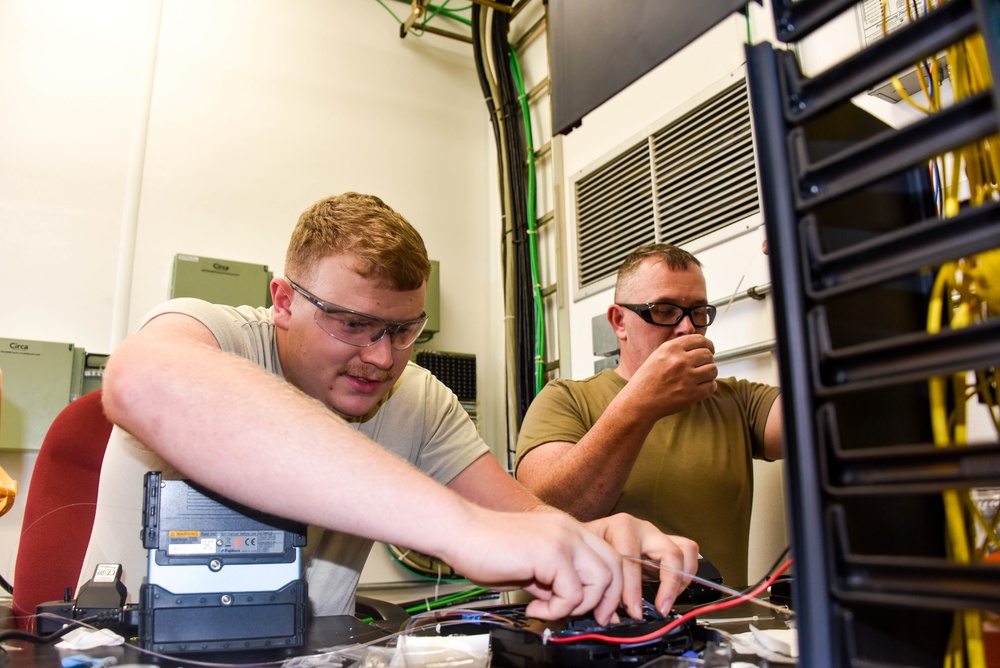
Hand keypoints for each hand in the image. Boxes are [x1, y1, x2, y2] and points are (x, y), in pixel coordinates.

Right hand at [445, 506, 624, 624]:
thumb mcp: (529, 566)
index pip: (609, 556)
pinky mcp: (551, 551)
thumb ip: (551, 580)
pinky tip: (535, 608)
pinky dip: (557, 609)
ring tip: (549, 610)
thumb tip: (565, 603)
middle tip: (591, 619)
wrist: (460, 532)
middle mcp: (570, 529)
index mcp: (566, 529)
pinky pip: (572, 592)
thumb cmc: (485, 547)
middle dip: (608, 600)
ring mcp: (563, 537)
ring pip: (601, 579)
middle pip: (615, 566)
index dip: (611, 588)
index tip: (600, 611)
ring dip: (580, 605)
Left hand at [583, 514, 698, 617]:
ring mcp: (658, 534)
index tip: (634, 612)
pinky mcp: (667, 543)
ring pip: (686, 550)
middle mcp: (644, 528)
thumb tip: (613, 617)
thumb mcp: (589, 561)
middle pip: (669, 552)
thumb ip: (600, 588)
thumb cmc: (588, 546)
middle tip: (661, 608)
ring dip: (681, 579)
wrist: (587, 535)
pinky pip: (689, 554)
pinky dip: (685, 574)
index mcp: (621, 527)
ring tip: (667, 599)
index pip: (632, 559)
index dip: (633, 590)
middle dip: (668, 584)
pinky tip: (671, 591)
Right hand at [626, 334, 717, 417]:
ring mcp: (686, 378)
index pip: (700, 339)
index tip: (709, 349)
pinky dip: (709, 387)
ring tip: (701, 377)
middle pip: (708, 354)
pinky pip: (711, 386)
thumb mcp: (658, 355)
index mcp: (671, 349)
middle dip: (708, 360)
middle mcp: (679, 361)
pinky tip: (701, 387)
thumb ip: (677, 349)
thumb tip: (699, 346)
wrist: (639, 401)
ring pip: (712, 369)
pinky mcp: (691, 394)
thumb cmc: (647, 380)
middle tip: (703, 365)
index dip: (708, 344)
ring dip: (709, 373)